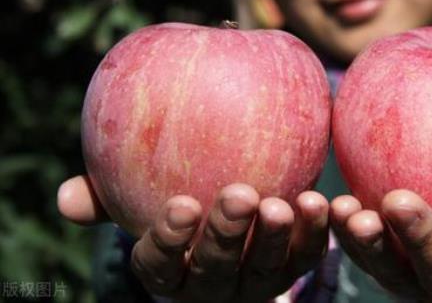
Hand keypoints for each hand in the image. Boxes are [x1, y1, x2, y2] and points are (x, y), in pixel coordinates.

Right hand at [58, 177, 328, 301]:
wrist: (234, 195)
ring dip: (274, 239)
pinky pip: (306, 255)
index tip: (180, 205)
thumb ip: (106, 195)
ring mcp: (254, 282)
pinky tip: (319, 200)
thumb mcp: (138, 195)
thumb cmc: (177, 192)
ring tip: (281, 204)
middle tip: (239, 194)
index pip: (160, 266)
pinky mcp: (293, 268)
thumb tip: (66, 197)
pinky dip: (314, 233)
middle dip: (227, 235)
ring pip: (265, 270)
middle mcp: (211, 285)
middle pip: (216, 269)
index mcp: (170, 271)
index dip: (169, 241)